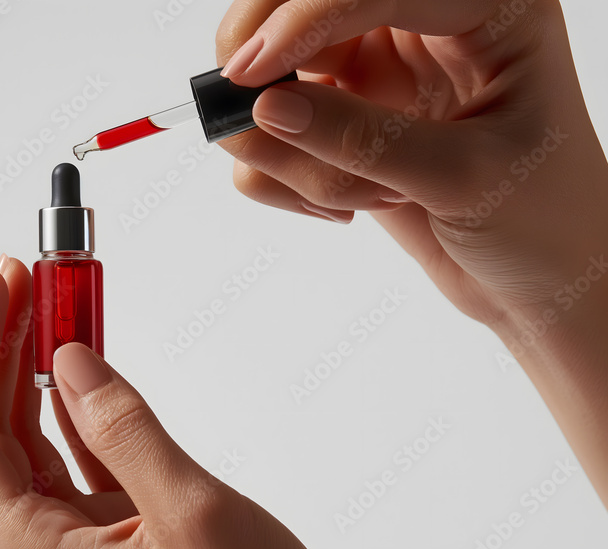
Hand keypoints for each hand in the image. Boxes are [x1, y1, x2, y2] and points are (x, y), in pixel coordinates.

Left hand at [0, 256, 313, 548]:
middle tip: (16, 274)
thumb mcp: (191, 515)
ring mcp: (74, 538)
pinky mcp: (112, 532)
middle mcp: (40, 546)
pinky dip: (74, 402)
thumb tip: (70, 359)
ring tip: (45, 303)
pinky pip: (74, 455)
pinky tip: (77, 362)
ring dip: (32, 367)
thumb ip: (124, 432)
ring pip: (28, 440)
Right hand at [216, 0, 607, 333]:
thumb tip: (267, 110)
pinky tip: (349, 208)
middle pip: (298, 8)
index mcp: (483, 8)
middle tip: (241, 114)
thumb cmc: (545, 220)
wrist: (541, 283)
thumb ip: (363, 141)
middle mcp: (419, 28)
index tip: (252, 74)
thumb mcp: (465, 179)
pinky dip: (284, 180)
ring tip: (362, 199)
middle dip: (264, 62)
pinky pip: (269, 138)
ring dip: (293, 153)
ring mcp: (373, 76)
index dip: (303, 20)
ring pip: (276, 85)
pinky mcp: (340, 123)